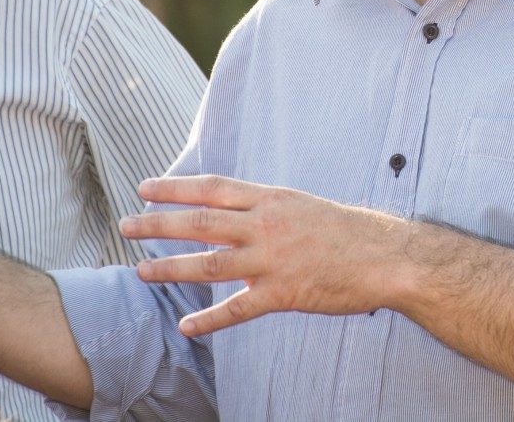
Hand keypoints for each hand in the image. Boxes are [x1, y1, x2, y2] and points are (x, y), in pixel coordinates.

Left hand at [121, 176, 409, 336]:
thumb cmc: (348, 231)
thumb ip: (266, 210)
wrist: (387, 257)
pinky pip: (239, 309)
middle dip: (160, 223)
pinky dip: (210, 319)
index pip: (213, 187)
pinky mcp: (284, 293)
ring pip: (211, 263)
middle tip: (127, 224)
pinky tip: (188, 326)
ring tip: (141, 270)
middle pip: (202, 220)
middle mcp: (267, 225)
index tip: (145, 187)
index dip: (176, 187)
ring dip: (171, 267)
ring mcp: (274, 259)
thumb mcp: (303, 206)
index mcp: (272, 199)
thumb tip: (235, 212)